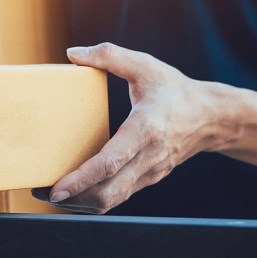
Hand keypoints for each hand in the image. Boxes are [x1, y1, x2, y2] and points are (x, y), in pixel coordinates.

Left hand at [45, 43, 231, 213]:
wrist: (212, 117)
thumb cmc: (175, 89)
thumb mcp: (145, 65)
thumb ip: (109, 55)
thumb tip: (73, 53)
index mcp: (146, 129)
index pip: (110, 163)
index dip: (82, 179)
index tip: (57, 189)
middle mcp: (148, 157)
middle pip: (108, 192)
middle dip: (74, 199)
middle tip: (44, 193)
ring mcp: (150, 172)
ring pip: (113, 200)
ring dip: (82, 203)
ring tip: (54, 196)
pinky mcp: (149, 179)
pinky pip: (119, 196)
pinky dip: (96, 199)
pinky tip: (77, 193)